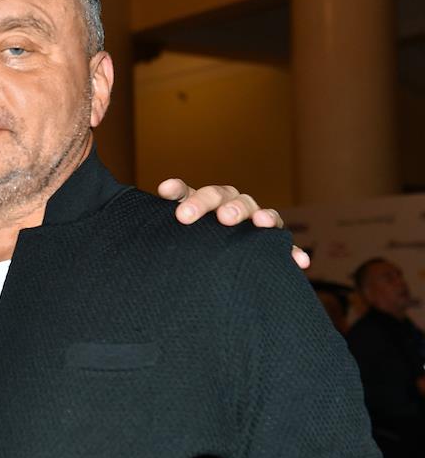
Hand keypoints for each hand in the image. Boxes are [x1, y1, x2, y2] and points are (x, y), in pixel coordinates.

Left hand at [157, 179, 309, 269]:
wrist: (211, 266)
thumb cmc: (188, 247)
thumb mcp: (172, 236)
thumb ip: (159, 224)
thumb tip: (157, 197)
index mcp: (200, 204)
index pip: (189, 192)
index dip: (179, 191)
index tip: (165, 192)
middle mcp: (228, 208)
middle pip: (227, 198)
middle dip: (223, 205)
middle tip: (218, 217)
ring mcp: (252, 223)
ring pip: (261, 214)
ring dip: (262, 216)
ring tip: (260, 223)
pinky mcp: (270, 244)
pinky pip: (283, 247)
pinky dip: (291, 252)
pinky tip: (300, 261)